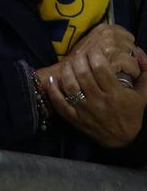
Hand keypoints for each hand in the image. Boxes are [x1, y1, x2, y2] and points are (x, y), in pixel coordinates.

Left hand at [41, 24, 146, 147]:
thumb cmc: (131, 114)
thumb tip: (139, 52)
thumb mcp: (143, 95)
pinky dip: (53, 90)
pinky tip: (52, 79)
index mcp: (115, 94)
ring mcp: (84, 110)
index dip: (95, 55)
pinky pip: (59, 103)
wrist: (122, 140)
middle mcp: (98, 101)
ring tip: (69, 63)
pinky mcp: (74, 118)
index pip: (101, 69)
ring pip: (70, 85)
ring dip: (67, 71)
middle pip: (83, 74)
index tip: (93, 50)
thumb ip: (145, 74)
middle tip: (79, 53)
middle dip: (79, 59)